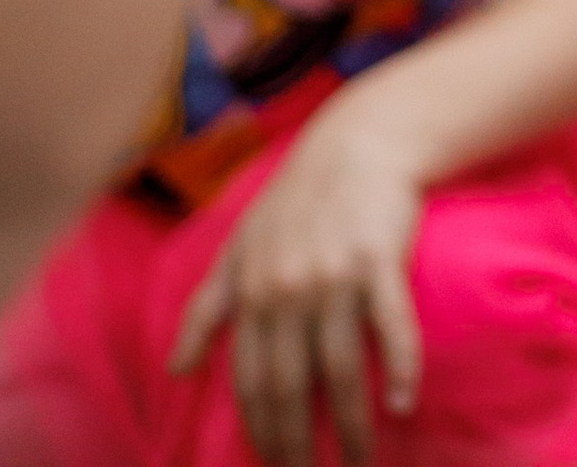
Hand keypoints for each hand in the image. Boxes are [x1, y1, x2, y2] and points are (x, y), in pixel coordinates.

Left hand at [170, 110, 423, 466]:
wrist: (360, 141)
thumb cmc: (296, 199)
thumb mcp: (240, 245)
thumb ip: (206, 307)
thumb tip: (174, 371)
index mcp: (252, 291)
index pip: (250, 381)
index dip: (261, 431)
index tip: (274, 465)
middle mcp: (288, 289)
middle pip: (290, 386)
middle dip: (298, 444)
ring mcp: (335, 276)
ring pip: (339, 369)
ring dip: (351, 426)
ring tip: (360, 462)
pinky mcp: (380, 261)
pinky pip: (391, 325)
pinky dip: (399, 367)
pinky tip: (401, 404)